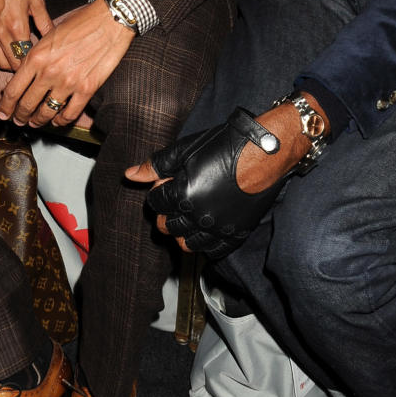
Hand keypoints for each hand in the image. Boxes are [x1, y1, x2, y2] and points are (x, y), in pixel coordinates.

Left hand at [0, 0, 134, 128]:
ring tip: (35, 123)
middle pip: (27, 104)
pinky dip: (61, 120)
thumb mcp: (49, 35)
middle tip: (18, 121)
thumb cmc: (80, 23)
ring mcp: (68, 83)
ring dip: (38, 121)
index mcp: (36, 57)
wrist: (109, 20)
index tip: (3, 113)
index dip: (5, 106)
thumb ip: (35, 56)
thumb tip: (23, 75)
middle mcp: (49, 72)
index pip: (13, 90)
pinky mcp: (87, 89)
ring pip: (46, 112)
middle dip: (20, 116)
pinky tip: (58, 120)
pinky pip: (69, 113)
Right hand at [0, 0, 52, 70]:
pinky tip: (11, 47)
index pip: (27, 57)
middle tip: (36, 63)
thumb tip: (54, 37)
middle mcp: (0, 33)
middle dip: (24, 68)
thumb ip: (45, 21)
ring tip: (23, 58)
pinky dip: (1, 54)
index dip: (36, 63)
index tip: (44, 62)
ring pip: (0, 61)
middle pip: (13, 64)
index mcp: (16, 26)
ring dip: (12, 64)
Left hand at [125, 97, 327, 256]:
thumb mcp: (186, 149)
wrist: (265, 152)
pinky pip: (213, 251)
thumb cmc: (225, 145)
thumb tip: (130, 174)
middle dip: (165, 213)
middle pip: (168, 226)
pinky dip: (204, 245)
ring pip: (187, 244)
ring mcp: (218, 227)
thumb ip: (156, 165)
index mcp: (182, 194)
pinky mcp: (236, 233)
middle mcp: (198, 216)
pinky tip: (204, 231)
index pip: (155, 204)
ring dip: (181, 232)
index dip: (157, 193)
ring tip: (187, 216)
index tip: (166, 184)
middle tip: (174, 201)